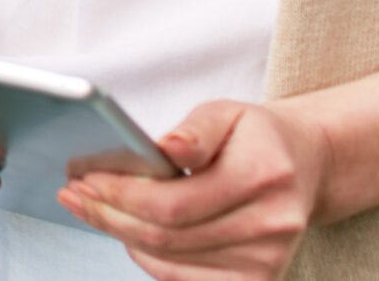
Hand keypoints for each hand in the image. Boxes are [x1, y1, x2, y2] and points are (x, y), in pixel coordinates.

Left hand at [60, 100, 329, 278]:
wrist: (304, 167)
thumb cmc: (256, 137)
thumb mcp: (227, 113)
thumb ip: (195, 131)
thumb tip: (165, 147)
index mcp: (262, 176)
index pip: (173, 203)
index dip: (120, 195)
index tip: (84, 180)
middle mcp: (270, 226)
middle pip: (167, 238)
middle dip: (110, 217)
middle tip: (74, 196)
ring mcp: (267, 261)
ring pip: (173, 264)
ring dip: (124, 239)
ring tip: (93, 211)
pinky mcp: (260, 280)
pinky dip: (152, 263)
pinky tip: (130, 237)